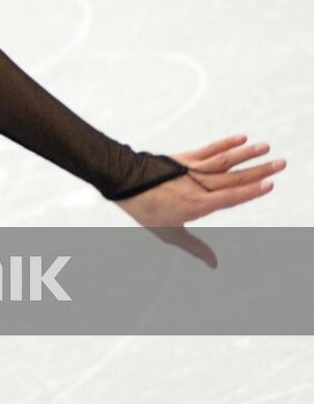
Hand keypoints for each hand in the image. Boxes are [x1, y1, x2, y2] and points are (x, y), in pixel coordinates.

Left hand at [115, 134, 284, 266]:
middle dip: (259, 170)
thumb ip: (195, 247)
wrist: (121, 181)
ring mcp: (191, 169)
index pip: (230, 197)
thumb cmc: (145, 210)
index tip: (270, 183)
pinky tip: (241, 139)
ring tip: (266, 147)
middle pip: (233, 177)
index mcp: (197, 205)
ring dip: (246, 154)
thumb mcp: (168, 234)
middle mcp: (197, 185)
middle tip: (282, 163)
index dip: (251, 191)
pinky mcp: (184, 158)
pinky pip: (208, 150)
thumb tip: (214, 265)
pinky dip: (225, 144)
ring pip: (224, 161)